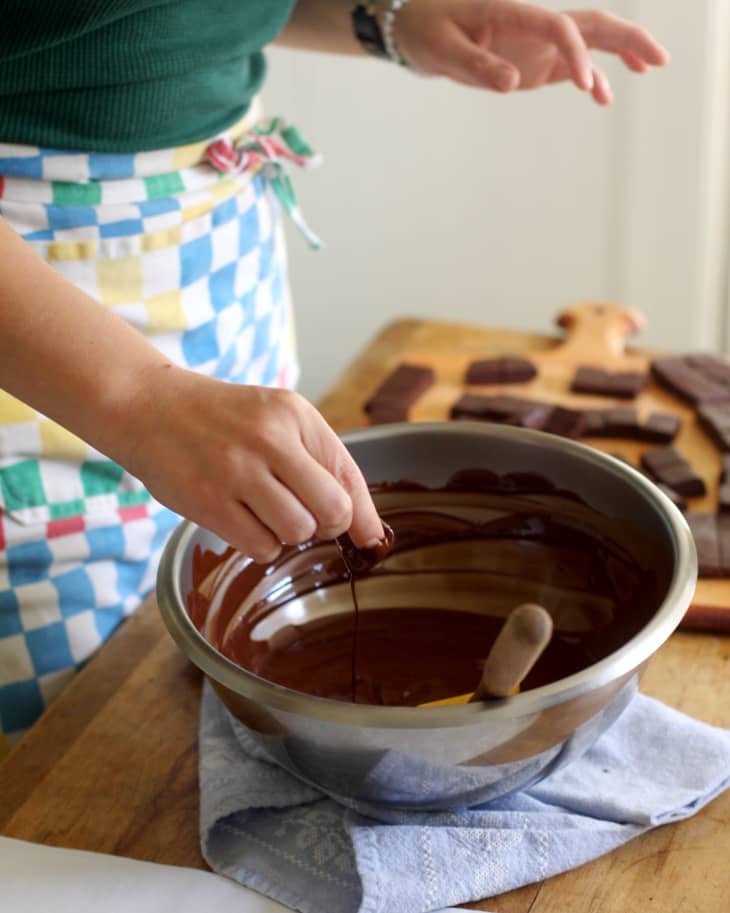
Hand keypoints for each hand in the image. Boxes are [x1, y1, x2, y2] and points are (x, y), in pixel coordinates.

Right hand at [122, 366, 384, 562]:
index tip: (371, 540)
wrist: (149, 407)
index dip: (366, 517)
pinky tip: (244, 521)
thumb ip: (319, 462)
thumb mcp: (276, 419)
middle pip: (332, 510)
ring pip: (298, 531)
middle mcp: (270, 438)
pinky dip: (260, 544)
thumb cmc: (222, 420)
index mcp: (294, 414)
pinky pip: (260, 546)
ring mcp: (237, 470)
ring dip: (289, 534)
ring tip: (266, 512)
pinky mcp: (208, 501)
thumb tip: (367, 529)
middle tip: (307, 518)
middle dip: (327, 526)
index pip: (348, 474)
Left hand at [392, 0, 669, 103]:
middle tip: (659, 59)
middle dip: (626, 38)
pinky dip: (592, 77)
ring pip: (589, 40)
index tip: (585, 86)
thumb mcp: (445, 51)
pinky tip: (605, 97)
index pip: (559, 26)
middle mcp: (533, 25)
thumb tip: (512, 83)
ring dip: (621, 51)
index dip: (577, 52)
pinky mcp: (532, 62)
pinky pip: (570, 65)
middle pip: (591, 24)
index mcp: (514, 13)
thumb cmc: (427, 31)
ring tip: (652, 67)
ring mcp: (536, 43)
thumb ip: (478, 66)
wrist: (414, 30)